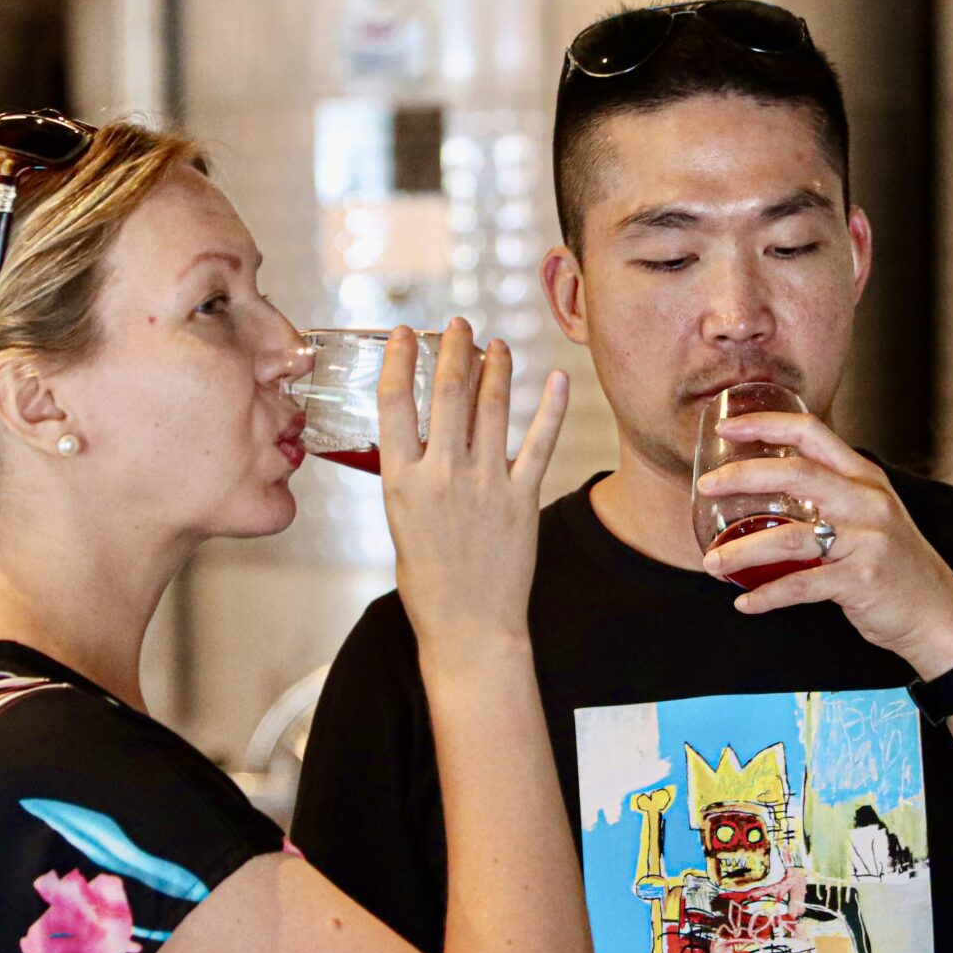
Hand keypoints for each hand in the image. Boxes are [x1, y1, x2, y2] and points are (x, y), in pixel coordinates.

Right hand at [378, 320, 568, 662]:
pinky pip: (540, 443)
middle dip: (455, 348)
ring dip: (497, 368)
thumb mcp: (400, 523)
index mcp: (401, 480)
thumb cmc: (428, 582)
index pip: (396, 402)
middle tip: (459, 325)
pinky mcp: (522, 498)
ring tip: (496, 344)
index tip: (406, 333)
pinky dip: (551, 407)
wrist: (468, 627)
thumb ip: (409, 477)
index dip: (402, 359)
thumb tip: (418, 439)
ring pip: (493, 407)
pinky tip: (556, 379)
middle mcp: (443, 474)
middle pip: (449, 392)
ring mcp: (486, 484)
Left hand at [694, 411, 952, 675]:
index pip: (813, 433)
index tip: (728, 426)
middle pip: (796, 474)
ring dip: (742, 551)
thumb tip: (769, 488)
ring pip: (790, 536)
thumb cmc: (896, 567)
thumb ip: (832, 496)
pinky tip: (745, 602)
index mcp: (865, 479)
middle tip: (704, 486)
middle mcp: (868, 501)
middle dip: (743, 476)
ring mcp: (867, 540)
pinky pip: (801, 586)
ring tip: (712, 562)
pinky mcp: (861, 580)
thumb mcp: (871, 517)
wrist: (939, 615)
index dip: (767, 424)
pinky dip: (767, 596)